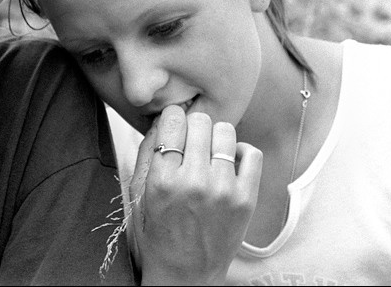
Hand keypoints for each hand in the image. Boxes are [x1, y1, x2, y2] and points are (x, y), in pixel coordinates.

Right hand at [128, 105, 261, 284]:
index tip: (174, 127)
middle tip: (191, 144)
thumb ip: (147, 151)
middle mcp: (193, 182)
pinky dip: (240, 152)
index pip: (172, 120)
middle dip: (193, 127)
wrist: (185, 273)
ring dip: (215, 138)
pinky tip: (228, 163)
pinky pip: (251, 153)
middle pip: (200, 121)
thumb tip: (163, 118)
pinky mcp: (245, 199)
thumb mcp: (139, 192)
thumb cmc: (159, 232)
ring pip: (225, 131)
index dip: (172, 119)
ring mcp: (223, 190)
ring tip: (209, 155)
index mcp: (162, 179)